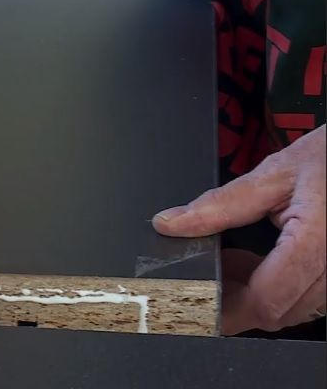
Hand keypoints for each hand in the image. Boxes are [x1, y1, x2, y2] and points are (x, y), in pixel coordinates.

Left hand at [152, 125, 325, 334]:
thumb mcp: (275, 173)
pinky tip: (256, 262)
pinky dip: (276, 288)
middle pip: (278, 312)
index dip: (226, 308)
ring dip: (255, 296)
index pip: (267, 297)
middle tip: (207, 275)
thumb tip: (172, 224)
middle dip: (235, 302)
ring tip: (231, 262)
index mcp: (316, 241)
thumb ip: (221, 203)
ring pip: (293, 310)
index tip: (195, 304)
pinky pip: (306, 297)